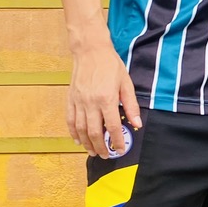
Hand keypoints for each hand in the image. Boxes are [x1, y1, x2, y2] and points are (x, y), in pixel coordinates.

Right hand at [67, 40, 141, 157]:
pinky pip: (70, 120)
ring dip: (87, 143)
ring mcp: (79, 101)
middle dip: (101, 147)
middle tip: (106, 156)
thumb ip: (131, 105)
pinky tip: (78, 140)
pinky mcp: (71, 99)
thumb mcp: (126, 83)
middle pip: (94, 132)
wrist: (90, 51)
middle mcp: (91, 103)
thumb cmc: (110, 65)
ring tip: (93, 152)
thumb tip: (137, 124)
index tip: (120, 149)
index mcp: (107, 99)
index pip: (112, 127)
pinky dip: (73, 132)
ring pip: (81, 129)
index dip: (117, 141)